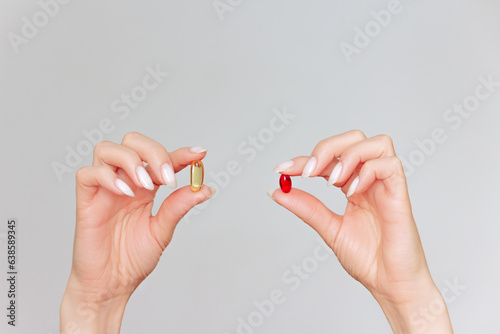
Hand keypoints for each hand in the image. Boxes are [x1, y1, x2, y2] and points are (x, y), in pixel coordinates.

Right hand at [60, 132, 214, 333]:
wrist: (110, 286)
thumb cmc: (131, 260)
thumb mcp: (162, 232)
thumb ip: (178, 208)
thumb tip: (204, 189)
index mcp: (145, 188)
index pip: (162, 160)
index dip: (181, 153)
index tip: (200, 154)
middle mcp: (125, 183)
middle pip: (132, 142)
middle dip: (153, 152)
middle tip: (167, 177)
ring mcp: (104, 190)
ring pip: (107, 149)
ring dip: (131, 160)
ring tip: (146, 184)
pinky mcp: (86, 201)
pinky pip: (87, 174)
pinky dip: (107, 177)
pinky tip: (125, 193)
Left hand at [269, 130, 452, 332]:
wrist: (390, 285)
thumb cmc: (369, 259)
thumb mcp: (329, 229)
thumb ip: (307, 208)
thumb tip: (278, 191)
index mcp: (353, 186)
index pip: (329, 159)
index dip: (304, 159)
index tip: (282, 169)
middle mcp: (370, 181)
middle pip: (355, 139)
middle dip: (328, 148)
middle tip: (310, 172)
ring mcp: (387, 186)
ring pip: (377, 143)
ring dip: (348, 156)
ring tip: (333, 183)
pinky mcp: (400, 194)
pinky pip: (390, 165)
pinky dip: (367, 171)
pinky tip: (353, 191)